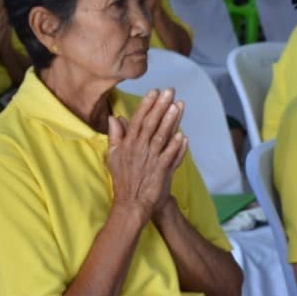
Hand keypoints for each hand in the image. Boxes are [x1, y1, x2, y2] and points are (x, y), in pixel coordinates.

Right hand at [106, 88, 187, 221]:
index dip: (147, 105)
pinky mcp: (160, 171)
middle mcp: (139, 149)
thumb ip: (115, 136)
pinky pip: (170, 156)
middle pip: (151, 124)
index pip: (138, 120)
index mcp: (128, 144)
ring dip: (170, 121)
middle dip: (161, 106)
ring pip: (162, 137)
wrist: (131, 203)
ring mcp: (151, 160)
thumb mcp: (113, 156)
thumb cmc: (123, 180)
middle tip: (170, 92)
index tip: (154, 91)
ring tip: (177, 106)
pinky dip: (176, 147)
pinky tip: (183, 135)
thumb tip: (114, 118)